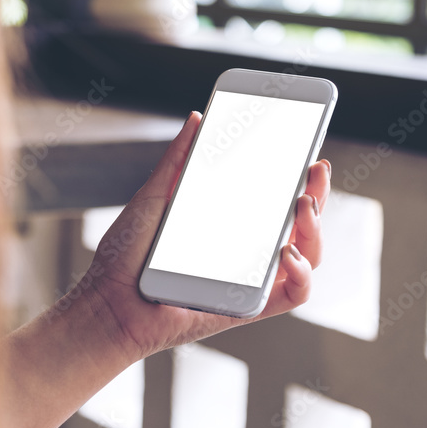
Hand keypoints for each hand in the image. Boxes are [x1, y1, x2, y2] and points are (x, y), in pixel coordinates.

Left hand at [85, 111, 331, 362]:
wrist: (108, 300)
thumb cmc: (127, 255)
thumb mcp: (155, 196)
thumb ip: (178, 160)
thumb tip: (197, 119)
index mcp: (229, 226)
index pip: (277, 202)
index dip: (302, 181)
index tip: (312, 156)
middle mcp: (246, 253)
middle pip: (302, 226)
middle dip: (318, 196)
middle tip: (314, 171)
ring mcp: (250, 280)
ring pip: (307, 257)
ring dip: (315, 230)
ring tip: (302, 205)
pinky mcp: (248, 308)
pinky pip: (292, 295)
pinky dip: (302, 274)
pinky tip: (288, 253)